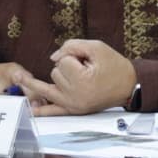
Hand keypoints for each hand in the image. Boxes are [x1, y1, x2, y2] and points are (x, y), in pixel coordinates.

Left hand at [14, 39, 136, 115]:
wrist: (129, 86)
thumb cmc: (114, 65)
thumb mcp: (96, 47)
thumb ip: (72, 46)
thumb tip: (53, 57)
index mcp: (82, 82)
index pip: (63, 61)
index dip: (75, 55)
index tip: (90, 61)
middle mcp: (74, 97)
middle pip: (55, 72)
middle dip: (69, 66)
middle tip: (88, 69)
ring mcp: (72, 105)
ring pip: (51, 84)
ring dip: (60, 77)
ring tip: (58, 77)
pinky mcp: (73, 110)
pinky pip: (53, 111)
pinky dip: (41, 110)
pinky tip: (28, 109)